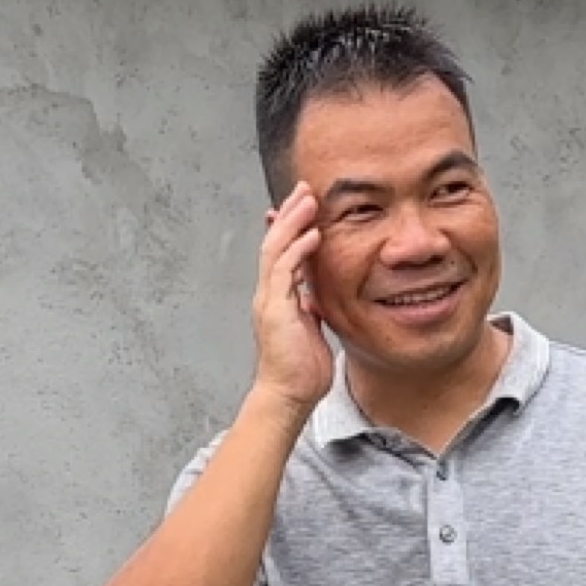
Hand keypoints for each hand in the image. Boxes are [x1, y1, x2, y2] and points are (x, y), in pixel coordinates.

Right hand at [250, 183, 331, 420]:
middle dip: (290, 214)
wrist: (289, 396)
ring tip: (308, 200)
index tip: (304, 205)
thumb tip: (318, 297)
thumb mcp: (310, 330)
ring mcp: (269, 300)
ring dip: (293, 222)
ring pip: (275, 249)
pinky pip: (285, 271)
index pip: (279, 253)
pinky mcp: (275, 309)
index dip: (289, 226)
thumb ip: (311, 309)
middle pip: (274, 242)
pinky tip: (313, 234)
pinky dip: (298, 250)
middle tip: (305, 189)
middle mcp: (268, 294)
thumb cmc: (301, 370)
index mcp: (276, 298)